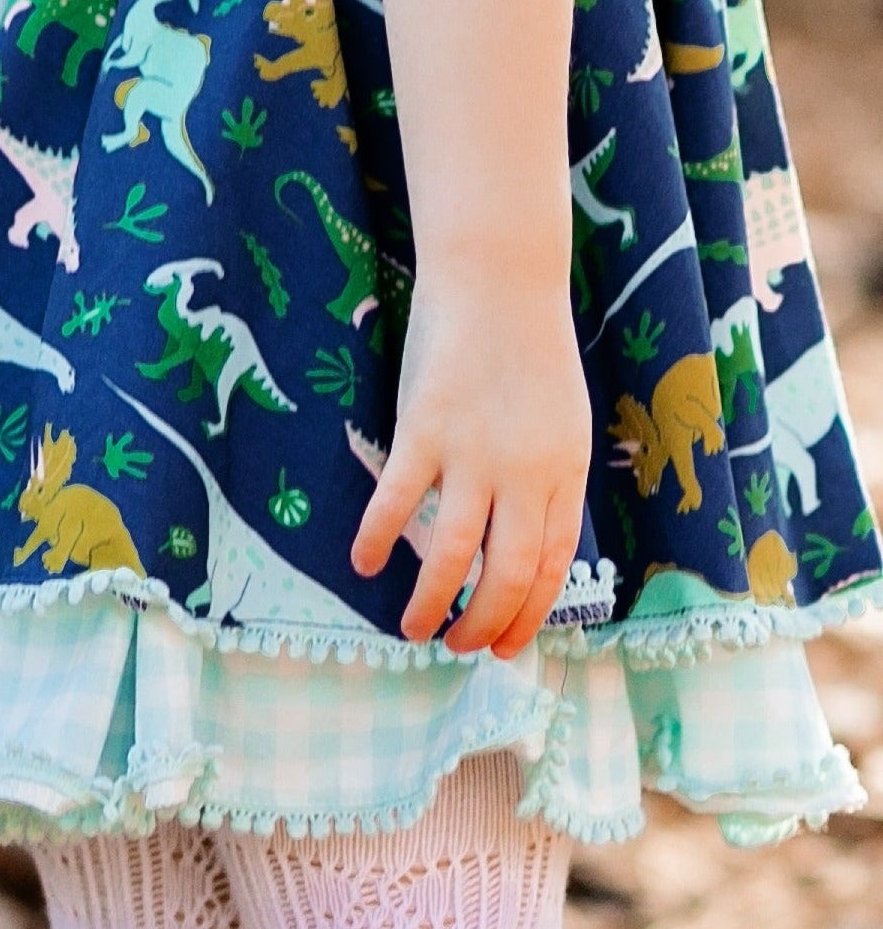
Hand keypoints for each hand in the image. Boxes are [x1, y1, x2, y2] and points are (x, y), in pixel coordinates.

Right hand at [351, 277, 592, 659]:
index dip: (528, 615)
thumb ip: (544, 483)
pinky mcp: (425, 431)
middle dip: (481, 623)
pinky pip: (396, 504)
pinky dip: (377, 541)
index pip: (551, 565)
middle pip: (507, 572)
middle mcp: (525, 470)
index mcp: (565, 471)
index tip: (504, 648)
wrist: (502, 281)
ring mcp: (473, 452)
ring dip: (430, 602)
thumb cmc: (527, 353)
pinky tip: (364, 565)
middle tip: (455, 646)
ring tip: (412, 628)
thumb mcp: (560, 425)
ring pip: (453, 554)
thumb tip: (522, 545)